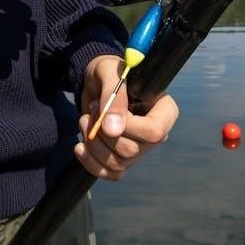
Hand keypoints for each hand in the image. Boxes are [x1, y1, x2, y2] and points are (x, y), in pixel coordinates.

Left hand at [76, 55, 178, 179]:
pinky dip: (91, 163)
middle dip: (102, 133)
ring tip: (84, 119)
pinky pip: (110, 173)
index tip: (104, 111)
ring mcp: (140, 149)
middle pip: (131, 151)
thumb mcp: (110, 74)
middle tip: (91, 109)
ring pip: (117, 163)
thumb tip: (113, 131)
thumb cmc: (108, 71)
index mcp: (164, 111)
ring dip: (92, 144)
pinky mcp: (122, 159)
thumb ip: (114, 97)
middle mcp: (156, 134)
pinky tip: (80, 147)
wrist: (95, 81)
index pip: (155, 132)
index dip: (128, 127)